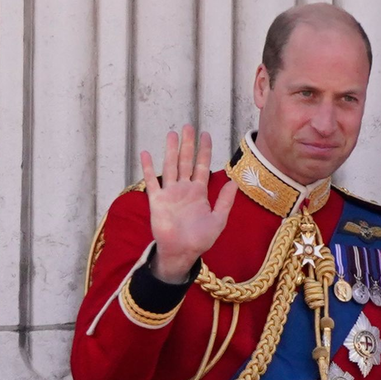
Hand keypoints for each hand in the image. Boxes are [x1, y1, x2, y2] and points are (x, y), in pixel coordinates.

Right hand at [140, 124, 237, 282]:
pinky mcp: (157, 200)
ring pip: (170, 166)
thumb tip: (234, 182)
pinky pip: (151, 181)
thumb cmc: (200, 239)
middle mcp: (184, 189)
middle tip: (188, 126)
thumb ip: (225, 201)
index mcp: (199, 192)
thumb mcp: (218, 220)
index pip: (202, 166)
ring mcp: (170, 193)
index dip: (204, 150)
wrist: (182, 252)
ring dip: (171, 151)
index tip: (205, 135)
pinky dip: (148, 168)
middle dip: (187, 144)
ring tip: (172, 134)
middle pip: (186, 161)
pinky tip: (146, 154)